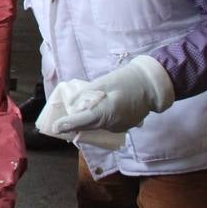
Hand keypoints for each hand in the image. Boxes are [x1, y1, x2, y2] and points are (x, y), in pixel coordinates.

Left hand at [48, 55, 174, 134]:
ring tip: (81, 112)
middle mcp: (113, 123)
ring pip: (98, 126)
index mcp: (107, 111)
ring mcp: (120, 127)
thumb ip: (87, 94)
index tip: (55, 128)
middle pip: (88, 126)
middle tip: (60, 124)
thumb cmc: (126, 80)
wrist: (151, 85)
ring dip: (88, 121)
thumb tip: (72, 104)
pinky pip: (107, 125)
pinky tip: (100, 110)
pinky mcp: (126, 126)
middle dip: (74, 125)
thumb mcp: (103, 82)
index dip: (68, 124)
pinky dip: (101, 120)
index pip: (83, 121)